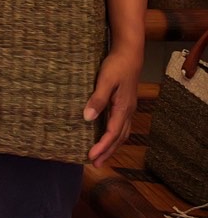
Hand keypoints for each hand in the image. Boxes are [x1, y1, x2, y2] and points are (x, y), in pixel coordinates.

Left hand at [85, 48, 141, 165]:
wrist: (129, 54)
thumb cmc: (116, 66)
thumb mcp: (105, 81)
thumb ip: (97, 99)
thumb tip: (87, 118)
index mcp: (123, 108)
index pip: (112, 133)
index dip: (102, 146)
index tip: (91, 157)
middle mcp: (128, 111)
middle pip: (119, 137)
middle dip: (107, 151)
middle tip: (95, 164)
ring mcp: (128, 108)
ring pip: (121, 133)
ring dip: (111, 145)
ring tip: (100, 155)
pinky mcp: (125, 104)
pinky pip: (121, 125)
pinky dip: (114, 135)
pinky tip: (106, 136)